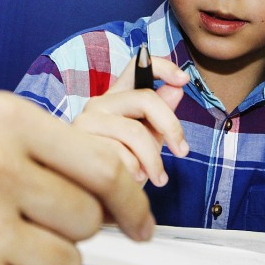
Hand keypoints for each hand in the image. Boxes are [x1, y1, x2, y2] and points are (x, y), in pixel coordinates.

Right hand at [71, 55, 188, 186]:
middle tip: (183, 152)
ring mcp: (86, 122)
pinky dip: (134, 173)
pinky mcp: (80, 144)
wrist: (91, 197)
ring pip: (135, 132)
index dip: (163, 66)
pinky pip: (121, 157)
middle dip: (171, 127)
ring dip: (153, 160)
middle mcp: (97, 103)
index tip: (184, 79)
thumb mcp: (147, 140)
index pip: (136, 66)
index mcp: (114, 97)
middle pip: (145, 99)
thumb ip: (160, 117)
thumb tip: (177, 90)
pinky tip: (129, 182)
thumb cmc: (121, 165)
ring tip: (155, 177)